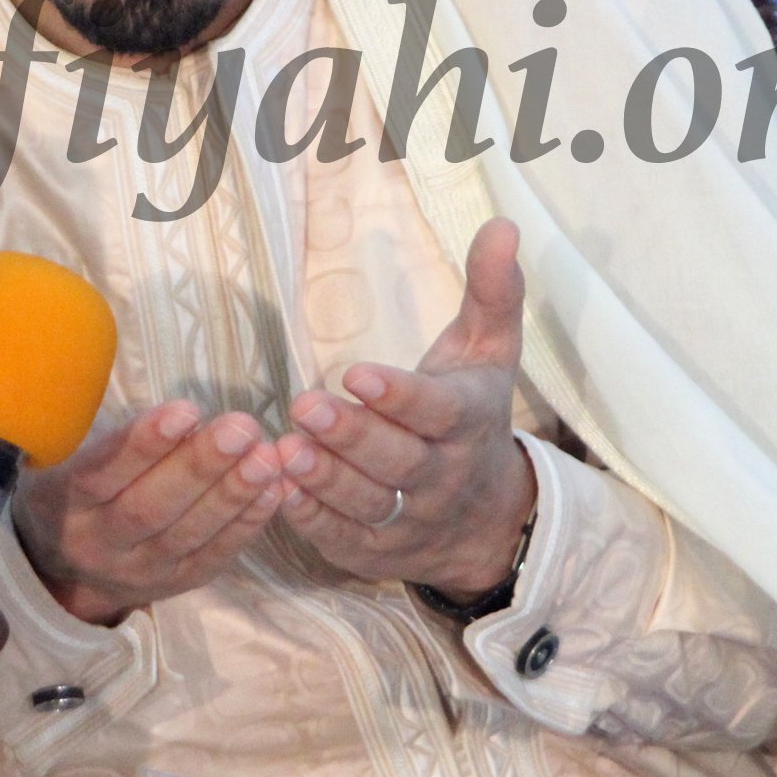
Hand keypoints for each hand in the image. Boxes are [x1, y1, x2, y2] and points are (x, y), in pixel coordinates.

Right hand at [10, 401, 287, 625]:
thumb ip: (113, 440)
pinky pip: (213, 556)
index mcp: (65, 503)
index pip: (103, 474)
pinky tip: (273, 490)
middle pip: (150, 508)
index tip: (188, 411)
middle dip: (200, 466)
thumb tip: (184, 412)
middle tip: (242, 428)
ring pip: (186, 534)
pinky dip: (245, 524)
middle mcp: (98, 544)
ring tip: (267, 457)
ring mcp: (139, 571)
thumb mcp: (67, 460)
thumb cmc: (78, 491)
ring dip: (232, 494)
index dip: (145, 444)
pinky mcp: (175, 586)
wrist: (70, 572)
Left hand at [276, 217, 537, 598]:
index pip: (435, 411)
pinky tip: (274, 489)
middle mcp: (441, 476)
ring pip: (368, 505)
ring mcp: (408, 519)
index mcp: (465, 422)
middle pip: (397, 462)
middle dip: (351, 436)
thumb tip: (502, 224)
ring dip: (325, 480)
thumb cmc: (473, 416)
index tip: (357, 373)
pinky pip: (342, 540)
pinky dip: (310, 519)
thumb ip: (492, 292)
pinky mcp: (375, 552)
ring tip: (284, 449)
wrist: (488, 520)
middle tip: (304, 405)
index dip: (399, 397)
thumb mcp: (490, 355)